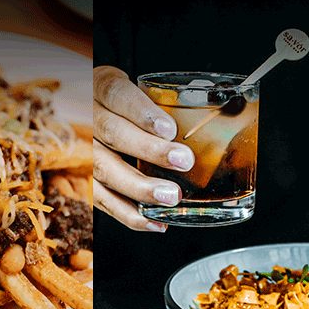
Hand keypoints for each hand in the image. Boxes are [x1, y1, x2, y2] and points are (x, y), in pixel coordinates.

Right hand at [93, 65, 194, 231]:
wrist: (89, 107)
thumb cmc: (127, 101)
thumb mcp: (141, 87)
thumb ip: (168, 99)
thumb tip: (227, 112)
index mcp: (101, 86)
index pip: (117, 94)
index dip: (142, 112)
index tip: (170, 129)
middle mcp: (87, 116)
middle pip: (112, 133)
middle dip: (148, 150)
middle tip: (183, 161)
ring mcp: (81, 148)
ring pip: (102, 169)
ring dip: (137, 187)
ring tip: (169, 196)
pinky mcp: (86, 176)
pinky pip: (100, 198)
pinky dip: (127, 214)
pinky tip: (153, 222)